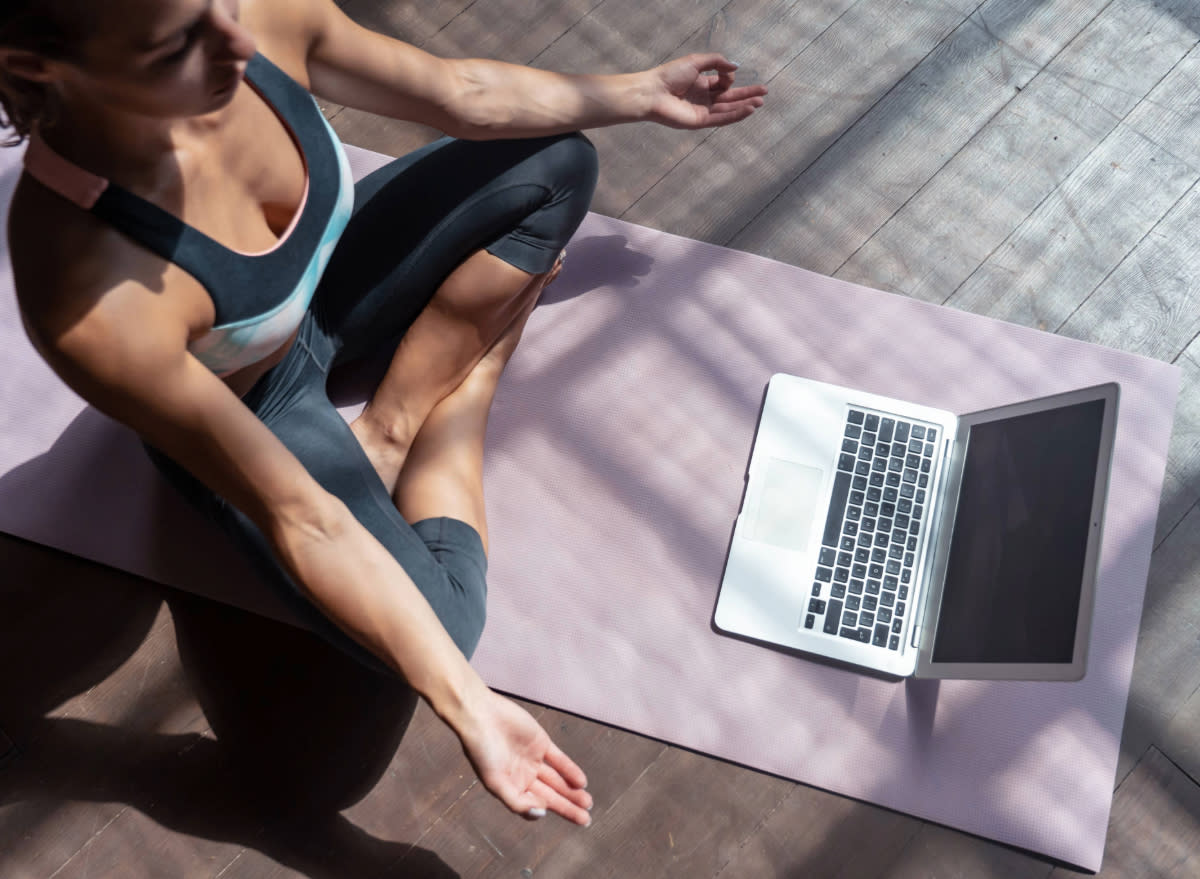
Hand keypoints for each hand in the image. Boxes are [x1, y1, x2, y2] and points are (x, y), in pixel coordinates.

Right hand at [455, 685, 592, 824]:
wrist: (481, 716)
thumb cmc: (482, 750)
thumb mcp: (495, 782)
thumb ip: (517, 801)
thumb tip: (541, 814)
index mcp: (510, 787)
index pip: (534, 805)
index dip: (548, 812)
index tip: (555, 814)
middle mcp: (524, 776)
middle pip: (550, 795)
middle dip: (567, 807)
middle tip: (586, 820)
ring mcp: (534, 759)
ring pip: (558, 779)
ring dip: (572, 791)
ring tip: (587, 803)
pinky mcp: (542, 743)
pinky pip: (560, 760)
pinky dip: (571, 771)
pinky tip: (581, 782)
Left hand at [645, 53, 766, 129]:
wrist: (653, 92)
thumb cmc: (669, 75)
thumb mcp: (696, 61)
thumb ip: (716, 62)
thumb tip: (735, 67)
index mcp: (701, 84)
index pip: (723, 82)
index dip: (728, 76)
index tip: (726, 72)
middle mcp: (703, 98)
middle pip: (730, 97)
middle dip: (747, 94)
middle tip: (764, 92)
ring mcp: (702, 111)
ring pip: (728, 109)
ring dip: (745, 105)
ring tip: (760, 102)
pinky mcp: (700, 122)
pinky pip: (721, 119)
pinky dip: (735, 115)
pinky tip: (748, 110)